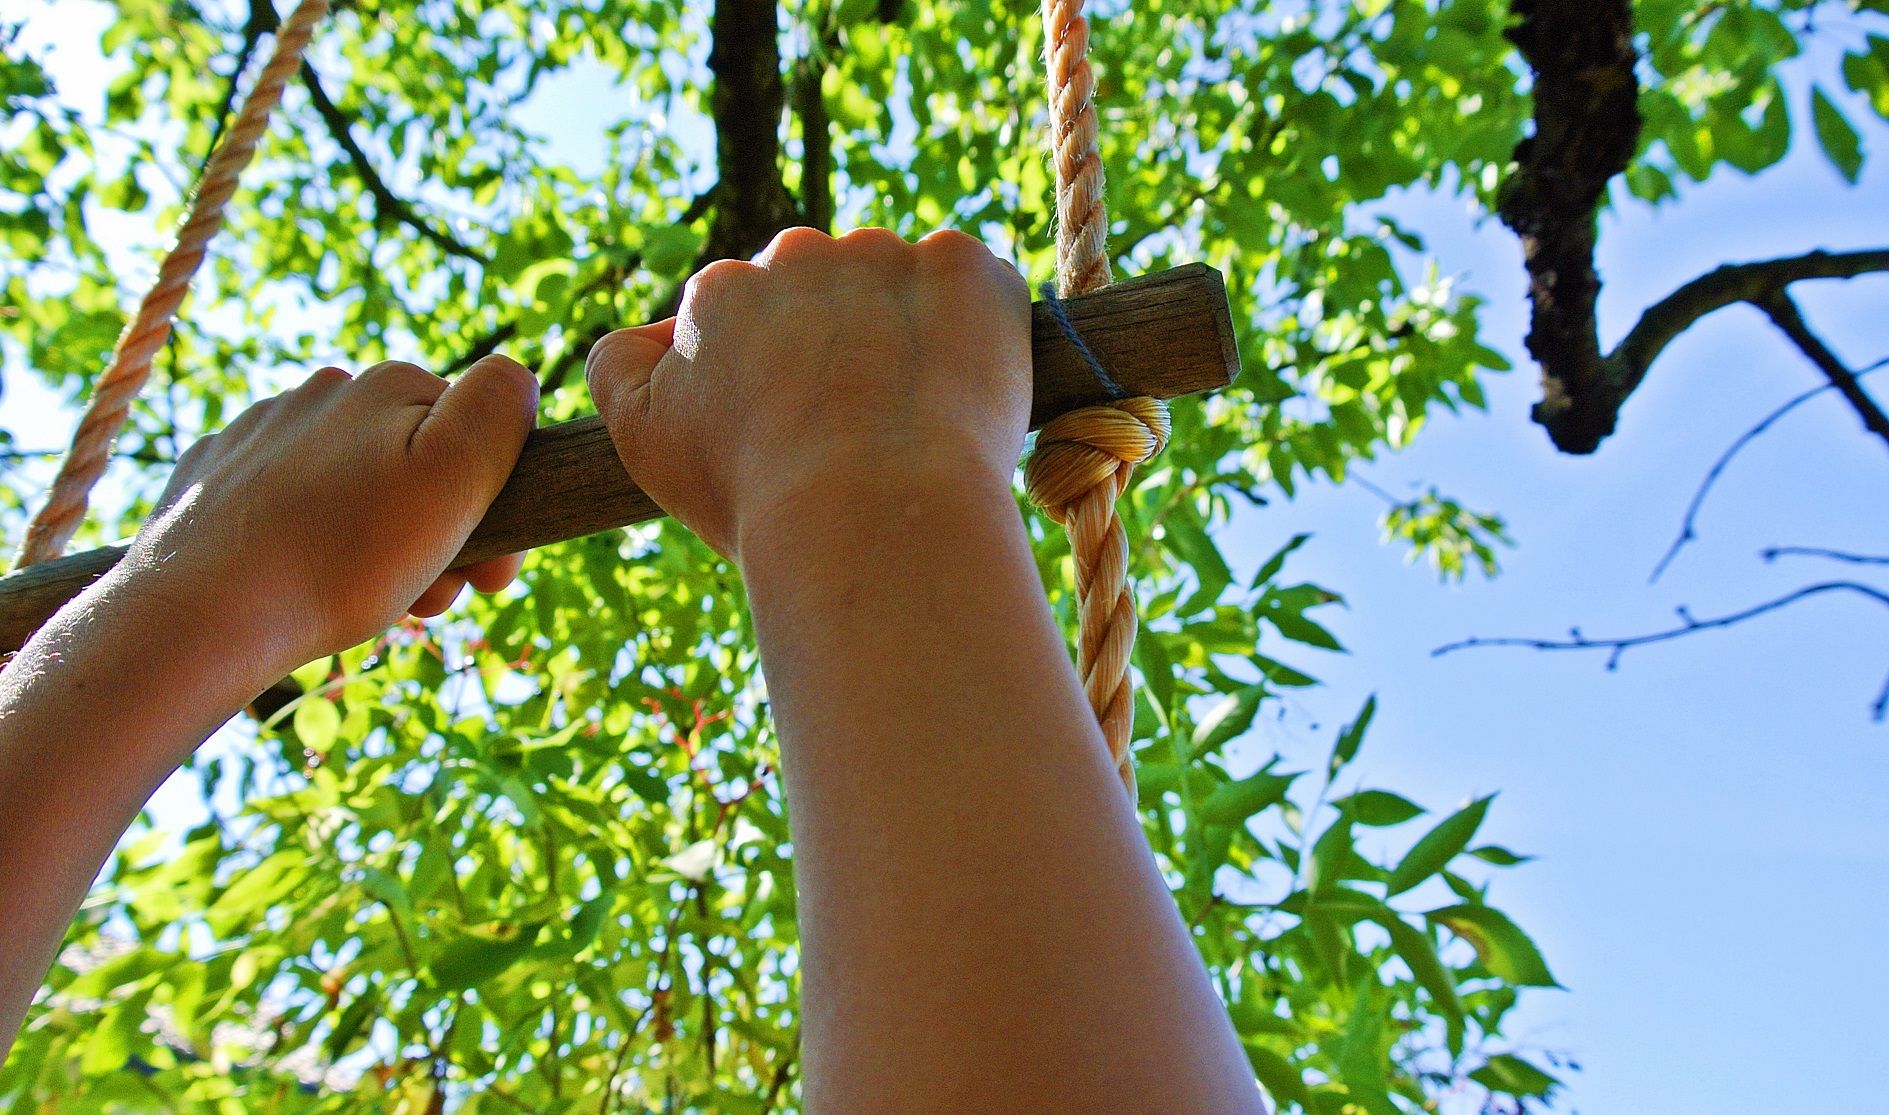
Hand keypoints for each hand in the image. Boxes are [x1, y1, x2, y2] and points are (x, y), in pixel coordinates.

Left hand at [124, 354, 537, 677]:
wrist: (201, 615)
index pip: (478, 435)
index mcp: (390, 386)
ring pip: (351, 483)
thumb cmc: (340, 557)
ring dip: (375, 539)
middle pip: (413, 462)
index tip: (483, 575)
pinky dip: (306, 536)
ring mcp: (261, 431)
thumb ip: (498, 409)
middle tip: (428, 601)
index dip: (493, 506)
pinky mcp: (213, 476)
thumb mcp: (453, 478)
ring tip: (362, 600)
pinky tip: (298, 577)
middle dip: (436, 530)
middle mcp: (325, 392)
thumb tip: (514, 375)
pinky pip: (284, 499)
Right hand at [583, 227, 1031, 562]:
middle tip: (864, 430)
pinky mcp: (963, 268)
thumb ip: (620, 367)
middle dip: (843, 343)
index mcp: (720, 292)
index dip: (781, 378)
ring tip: (917, 423)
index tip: (803, 431)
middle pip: (826, 290)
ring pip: (900, 286)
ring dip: (910, 333)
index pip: (751, 319)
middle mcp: (797, 254)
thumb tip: (655, 330)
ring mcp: (885, 255)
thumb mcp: (643, 442)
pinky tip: (964, 396)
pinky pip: (973, 287)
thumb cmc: (756, 496)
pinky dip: (976, 330)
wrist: (871, 516)